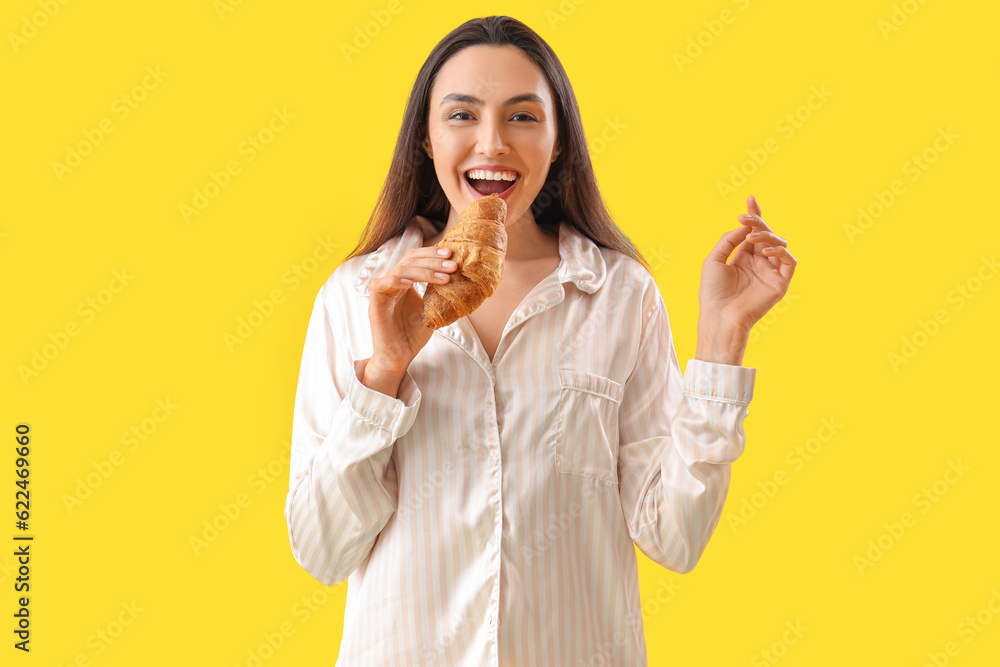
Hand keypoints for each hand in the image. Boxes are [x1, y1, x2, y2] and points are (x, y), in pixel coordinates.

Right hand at [366, 244, 458, 377]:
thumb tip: (460, 281)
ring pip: (401, 270)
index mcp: (404, 282)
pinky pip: (382, 285)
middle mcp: (392, 284)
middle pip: (409, 260)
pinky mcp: (375, 304)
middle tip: (452, 264)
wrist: (398, 358)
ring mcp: (383, 292)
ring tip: (445, 277)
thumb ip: (438, 295)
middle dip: (432, 260)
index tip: (451, 254)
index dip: (431, 254)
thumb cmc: (412, 336)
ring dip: (424, 271)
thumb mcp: (430, 311)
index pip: (415, 258)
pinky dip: (396, 281)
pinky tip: (411, 284)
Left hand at [699, 195, 796, 337]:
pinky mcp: (780, 283)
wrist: (719, 316)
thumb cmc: (712, 292)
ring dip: (767, 236)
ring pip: (779, 244)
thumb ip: (728, 240)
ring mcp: (770, 272)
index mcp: (743, 257)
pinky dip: (781, 252)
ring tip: (753, 238)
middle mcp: (758, 263)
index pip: (752, 232)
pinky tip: (765, 251)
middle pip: (766, 235)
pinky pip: (789, 262)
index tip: (751, 199)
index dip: (754, 216)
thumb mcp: (714, 260)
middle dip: (758, 223)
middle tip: (746, 219)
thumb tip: (744, 227)